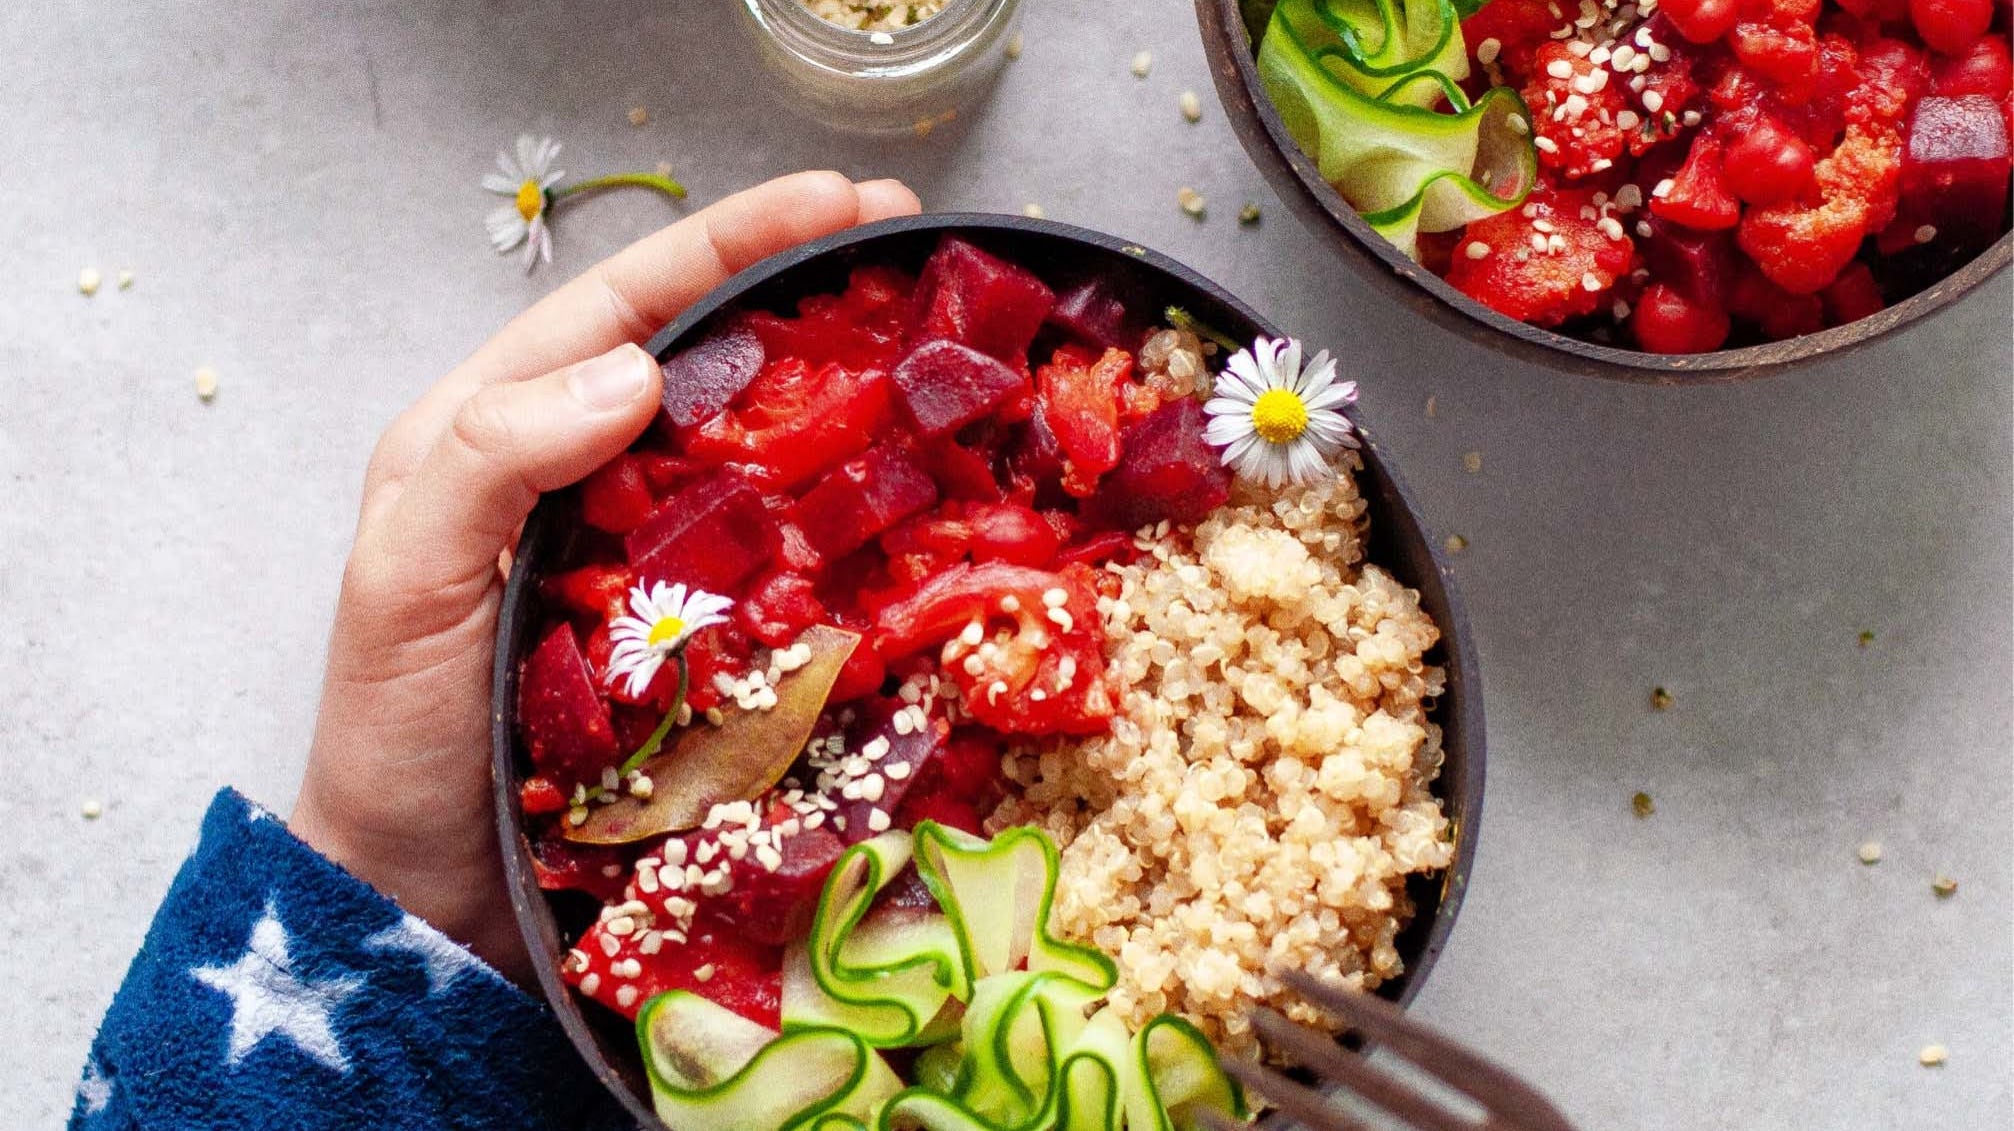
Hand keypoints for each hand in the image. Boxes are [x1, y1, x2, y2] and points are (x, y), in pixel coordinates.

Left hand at [290, 172, 921, 983]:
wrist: (422, 903)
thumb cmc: (392, 744)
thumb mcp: (401, 583)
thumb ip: (489, 462)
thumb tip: (633, 372)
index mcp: (496, 432)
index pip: (625, 306)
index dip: (732, 245)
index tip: (841, 203)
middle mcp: (580, 477)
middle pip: (702, 357)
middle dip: (803, 295)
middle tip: (912, 251)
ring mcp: (645, 559)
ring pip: (750, 448)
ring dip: (836, 397)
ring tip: (930, 353)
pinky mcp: (694, 637)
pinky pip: (775, 555)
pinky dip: (837, 518)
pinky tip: (903, 501)